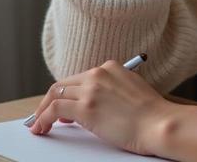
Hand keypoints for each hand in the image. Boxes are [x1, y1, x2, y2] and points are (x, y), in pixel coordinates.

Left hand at [28, 60, 175, 156]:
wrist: (158, 122)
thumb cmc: (150, 113)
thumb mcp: (129, 89)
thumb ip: (110, 89)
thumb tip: (93, 102)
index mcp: (110, 67)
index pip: (79, 78)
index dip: (66, 93)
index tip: (60, 106)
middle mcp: (99, 73)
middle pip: (63, 84)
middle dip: (49, 100)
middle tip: (42, 115)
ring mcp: (91, 89)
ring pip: (55, 94)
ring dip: (43, 110)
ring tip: (38, 124)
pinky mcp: (85, 107)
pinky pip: (54, 109)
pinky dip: (42, 118)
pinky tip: (41, 128)